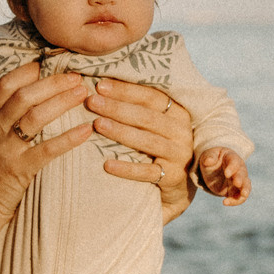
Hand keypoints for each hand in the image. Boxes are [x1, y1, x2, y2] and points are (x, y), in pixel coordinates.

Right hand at [0, 63, 91, 229]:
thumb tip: (22, 93)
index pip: (5, 85)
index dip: (29, 70)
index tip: (50, 63)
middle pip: (25, 96)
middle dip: (53, 82)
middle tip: (76, 76)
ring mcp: (5, 150)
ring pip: (36, 117)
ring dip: (63, 102)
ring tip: (83, 93)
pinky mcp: (19, 171)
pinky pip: (48, 150)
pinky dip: (69, 138)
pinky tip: (86, 130)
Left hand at [88, 79, 196, 222]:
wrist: (178, 187)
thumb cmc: (159, 148)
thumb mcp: (157, 126)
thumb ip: (139, 108)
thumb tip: (103, 86)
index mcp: (178, 113)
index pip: (151, 96)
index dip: (126, 90)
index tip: (100, 85)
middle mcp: (182, 132)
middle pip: (147, 116)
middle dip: (117, 107)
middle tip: (91, 102)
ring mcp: (179, 155)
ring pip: (147, 141)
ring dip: (120, 131)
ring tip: (97, 124)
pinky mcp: (173, 177)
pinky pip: (147, 172)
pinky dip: (127, 169)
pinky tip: (107, 165)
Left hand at [198, 148, 250, 205]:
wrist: (214, 168)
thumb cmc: (212, 158)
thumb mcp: (208, 155)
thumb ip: (209, 157)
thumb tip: (208, 161)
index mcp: (232, 158)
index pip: (234, 162)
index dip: (232, 167)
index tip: (227, 174)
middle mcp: (239, 169)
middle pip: (242, 174)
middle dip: (240, 179)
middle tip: (237, 183)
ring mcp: (239, 180)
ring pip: (246, 186)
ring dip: (245, 190)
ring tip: (243, 195)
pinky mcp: (235, 190)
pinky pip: (239, 197)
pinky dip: (235, 201)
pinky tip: (225, 202)